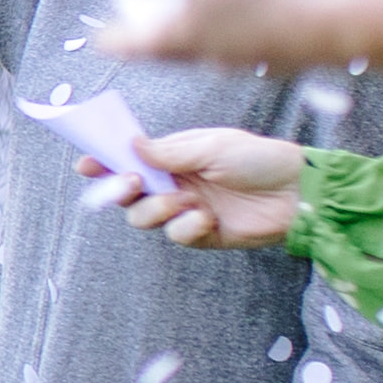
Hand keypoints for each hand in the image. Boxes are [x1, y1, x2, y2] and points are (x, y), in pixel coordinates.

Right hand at [105, 124, 309, 249]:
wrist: (296, 192)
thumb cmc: (258, 159)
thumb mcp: (211, 146)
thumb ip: (168, 152)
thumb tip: (131, 146)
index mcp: (174, 159)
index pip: (131, 161)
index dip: (106, 163)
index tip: (86, 163)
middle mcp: (175, 184)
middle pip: (128, 195)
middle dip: (122, 190)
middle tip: (132, 183)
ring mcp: (186, 211)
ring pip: (145, 218)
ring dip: (159, 209)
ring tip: (188, 200)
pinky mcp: (202, 234)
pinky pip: (177, 236)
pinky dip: (188, 227)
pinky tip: (209, 217)